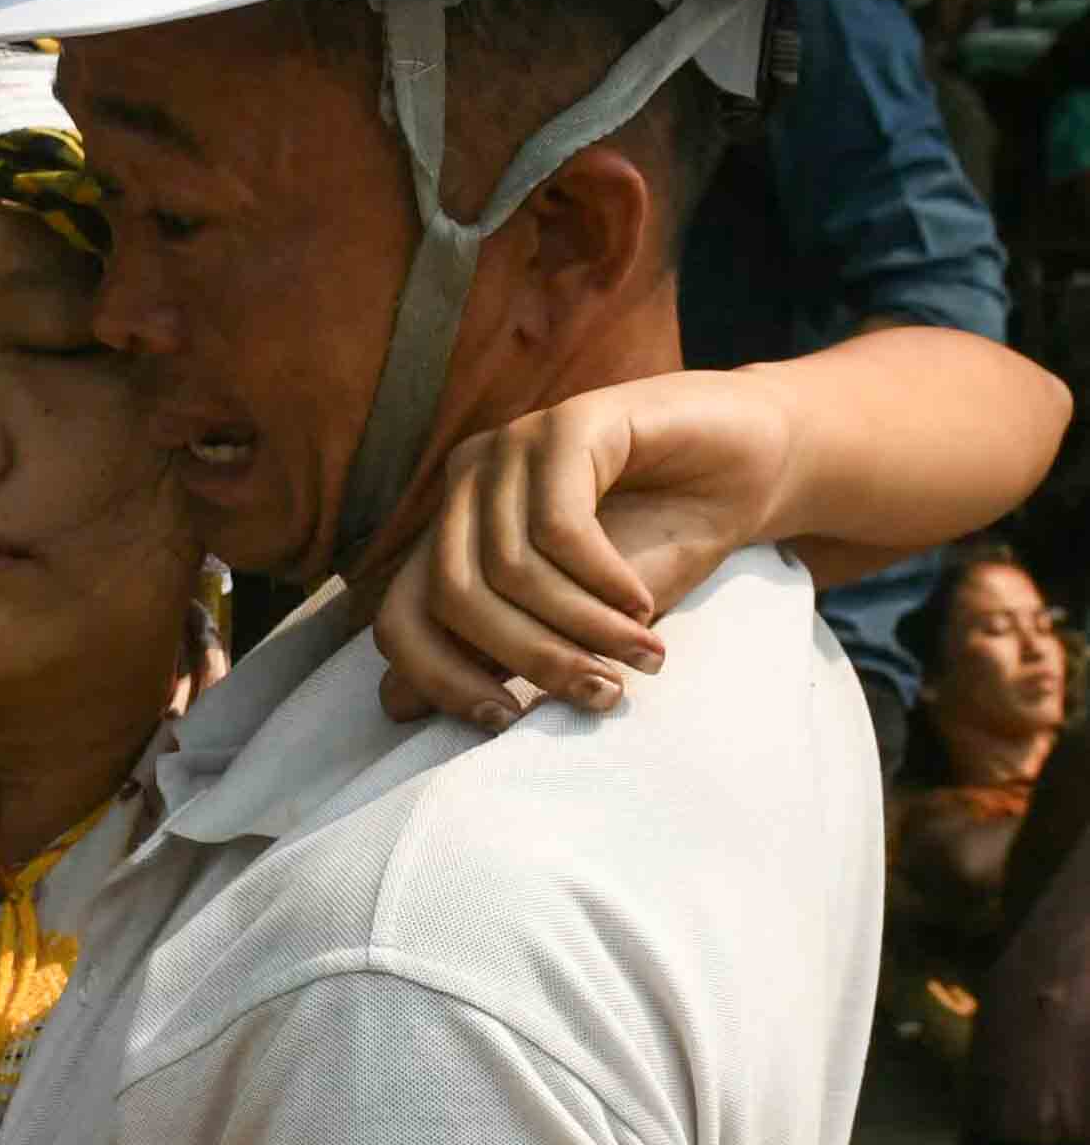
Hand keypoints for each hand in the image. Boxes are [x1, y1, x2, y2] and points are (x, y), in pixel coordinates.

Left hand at [372, 371, 798, 730]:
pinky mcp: (567, 423)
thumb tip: (394, 705)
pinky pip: (560, 527)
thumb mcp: (570, 619)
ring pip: (508, 568)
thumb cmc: (658, 545)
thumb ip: (494, 652)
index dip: (438, 680)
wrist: (750, 467)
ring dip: (581, 627)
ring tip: (639, 653)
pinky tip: (642, 601)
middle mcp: (469, 486)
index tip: (504, 720)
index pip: (400, 618)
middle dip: (528, 659)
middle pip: (453, 598)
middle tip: (599, 691)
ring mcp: (513, 448)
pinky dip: (603, 581)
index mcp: (455, 536)